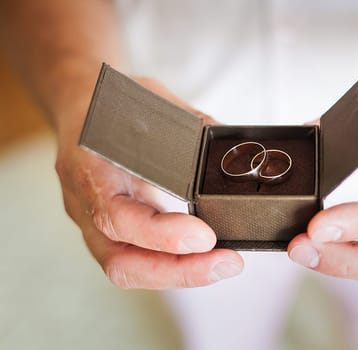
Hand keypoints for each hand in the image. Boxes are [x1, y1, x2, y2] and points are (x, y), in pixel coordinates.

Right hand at [55, 77, 242, 288]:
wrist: (78, 106)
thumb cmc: (112, 103)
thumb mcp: (149, 101)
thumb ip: (189, 127)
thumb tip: (232, 151)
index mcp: (90, 168)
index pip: (118, 217)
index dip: (162, 234)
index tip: (205, 236)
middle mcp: (86, 204)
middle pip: (121, 262)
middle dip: (179, 271)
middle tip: (226, 264)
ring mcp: (94, 222)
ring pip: (128, 268)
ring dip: (179, 274)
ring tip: (221, 265)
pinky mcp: (110, 230)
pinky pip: (136, 259)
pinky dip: (172, 265)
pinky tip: (203, 259)